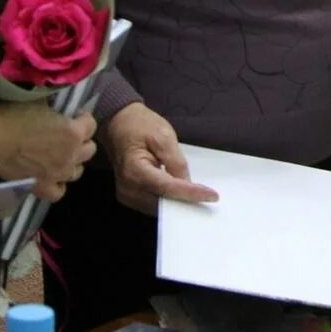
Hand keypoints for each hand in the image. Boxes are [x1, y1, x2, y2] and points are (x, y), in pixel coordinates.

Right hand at [0, 104, 97, 200]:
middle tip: (66, 135)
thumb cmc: (12, 115)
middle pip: (89, 149)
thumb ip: (57, 111)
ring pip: (77, 171)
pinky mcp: (42, 187)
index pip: (91, 124)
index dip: (82, 118)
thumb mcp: (41, 103)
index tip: (74, 115)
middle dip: (81, 140)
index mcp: (73, 132)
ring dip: (72, 162)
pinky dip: (58, 184)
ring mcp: (58, 174)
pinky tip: (52, 176)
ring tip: (59, 155)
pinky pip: (59, 192)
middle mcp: (71, 155)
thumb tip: (62, 111)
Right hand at [103, 104, 217, 214]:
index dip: (190, 193)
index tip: (212, 196)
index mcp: (135, 170)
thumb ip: (176, 161)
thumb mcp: (163, 135)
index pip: (167, 188)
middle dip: (185, 203)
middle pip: (162, 203)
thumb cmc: (139, 125)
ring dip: (177, 204)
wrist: (118, 123)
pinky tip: (181, 195)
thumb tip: (187, 183)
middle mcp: (128, 187)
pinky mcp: (128, 196)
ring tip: (197, 197)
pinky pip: (152, 205)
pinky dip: (167, 201)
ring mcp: (126, 194)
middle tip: (208, 198)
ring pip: (158, 208)